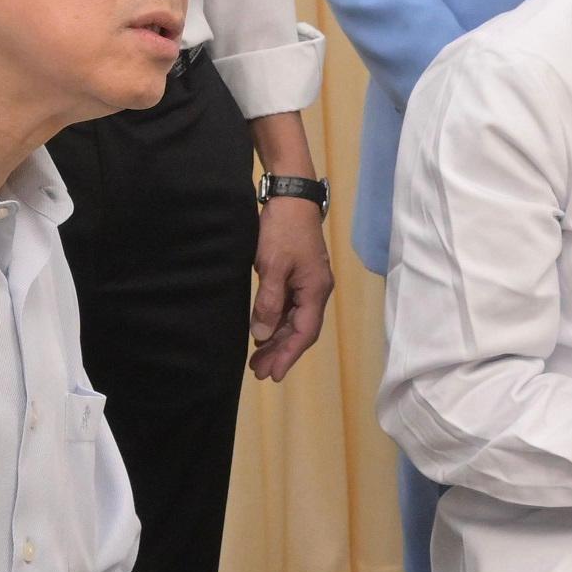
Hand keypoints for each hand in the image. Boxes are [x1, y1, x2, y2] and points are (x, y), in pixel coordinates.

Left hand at [247, 193, 333, 381]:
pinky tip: (262, 332)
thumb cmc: (284, 229)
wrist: (291, 196)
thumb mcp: (273, 266)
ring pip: (293, 320)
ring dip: (276, 340)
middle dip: (280, 352)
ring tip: (256, 359)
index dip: (288, 355)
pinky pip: (288, 307)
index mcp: (315, 290)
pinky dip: (275, 322)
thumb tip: (262, 334)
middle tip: (259, 373)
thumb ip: (269, 301)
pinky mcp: (297, 275)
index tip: (272, 374)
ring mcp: (307, 283)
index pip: (304, 333)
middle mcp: (315, 290)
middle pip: (299, 330)